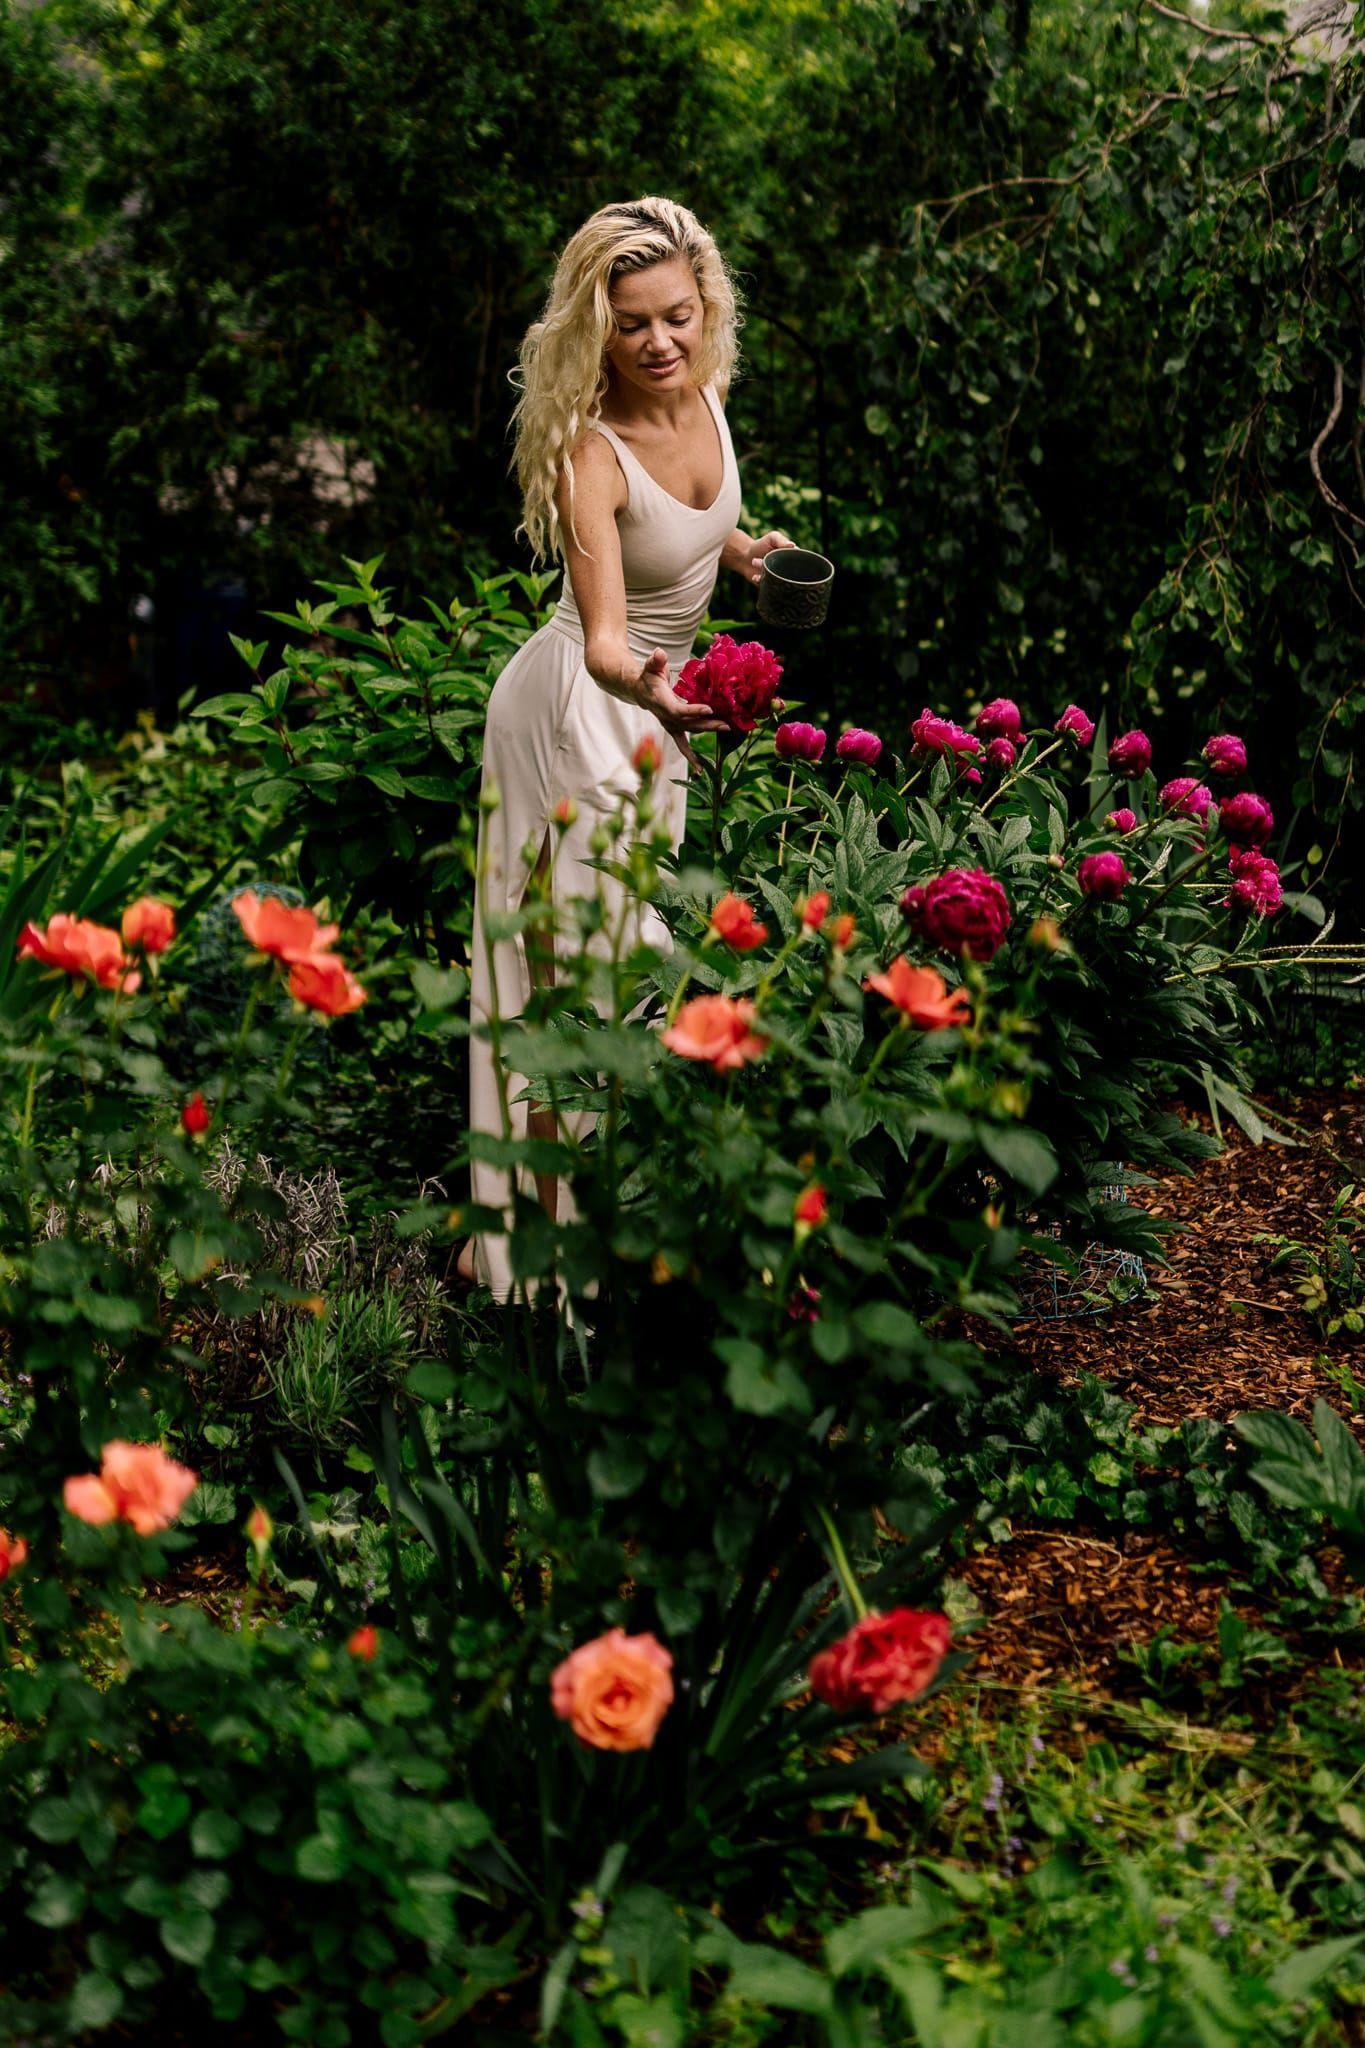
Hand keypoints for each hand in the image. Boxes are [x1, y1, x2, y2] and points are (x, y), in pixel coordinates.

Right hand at [632, 648, 728, 772]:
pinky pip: (683, 746)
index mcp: (662, 703)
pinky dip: (691, 758)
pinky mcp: (674, 729)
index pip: (679, 710)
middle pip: (690, 724)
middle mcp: (666, 718)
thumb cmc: (648, 677)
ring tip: (728, 729)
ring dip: (709, 731)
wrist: (639, 691)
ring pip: (692, 731)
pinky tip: (700, 770)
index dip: (693, 710)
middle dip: (708, 724)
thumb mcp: (650, 666)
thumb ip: (654, 660)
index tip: (710, 708)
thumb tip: (659, 653)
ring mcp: (670, 726)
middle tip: (727, 723)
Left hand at [745, 530, 795, 586]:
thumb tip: (792, 545)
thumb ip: (781, 540)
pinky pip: (769, 587)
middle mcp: (787, 570)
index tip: (782, 558)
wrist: (745, 556)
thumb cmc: (761, 545)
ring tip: (754, 561)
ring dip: (765, 572)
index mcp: (792, 559)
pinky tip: (755, 576)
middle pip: (789, 574)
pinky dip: (761, 581)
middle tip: (764, 559)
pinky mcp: (770, 585)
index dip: (794, 562)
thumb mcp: (772, 538)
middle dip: (776, 567)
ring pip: (777, 580)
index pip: (800, 563)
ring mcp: (778, 579)